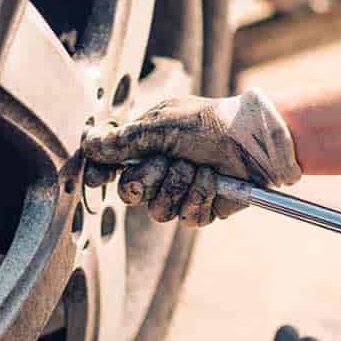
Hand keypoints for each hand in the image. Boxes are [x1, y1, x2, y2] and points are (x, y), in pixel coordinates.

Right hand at [81, 88, 301, 225]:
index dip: (101, 174)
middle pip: (130, 194)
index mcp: (145, 147)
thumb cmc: (209, 123)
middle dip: (150, 177)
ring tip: (197, 167)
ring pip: (158, 210)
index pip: (110, 167)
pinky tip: (211, 180)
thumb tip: (89, 144)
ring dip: (179, 186)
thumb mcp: (162, 125)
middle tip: (169, 160)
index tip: (98, 177)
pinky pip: (186, 217)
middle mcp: (159, 172)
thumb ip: (124, 140)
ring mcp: (179, 192)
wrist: (252, 140)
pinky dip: (200, 196)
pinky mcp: (201, 209)